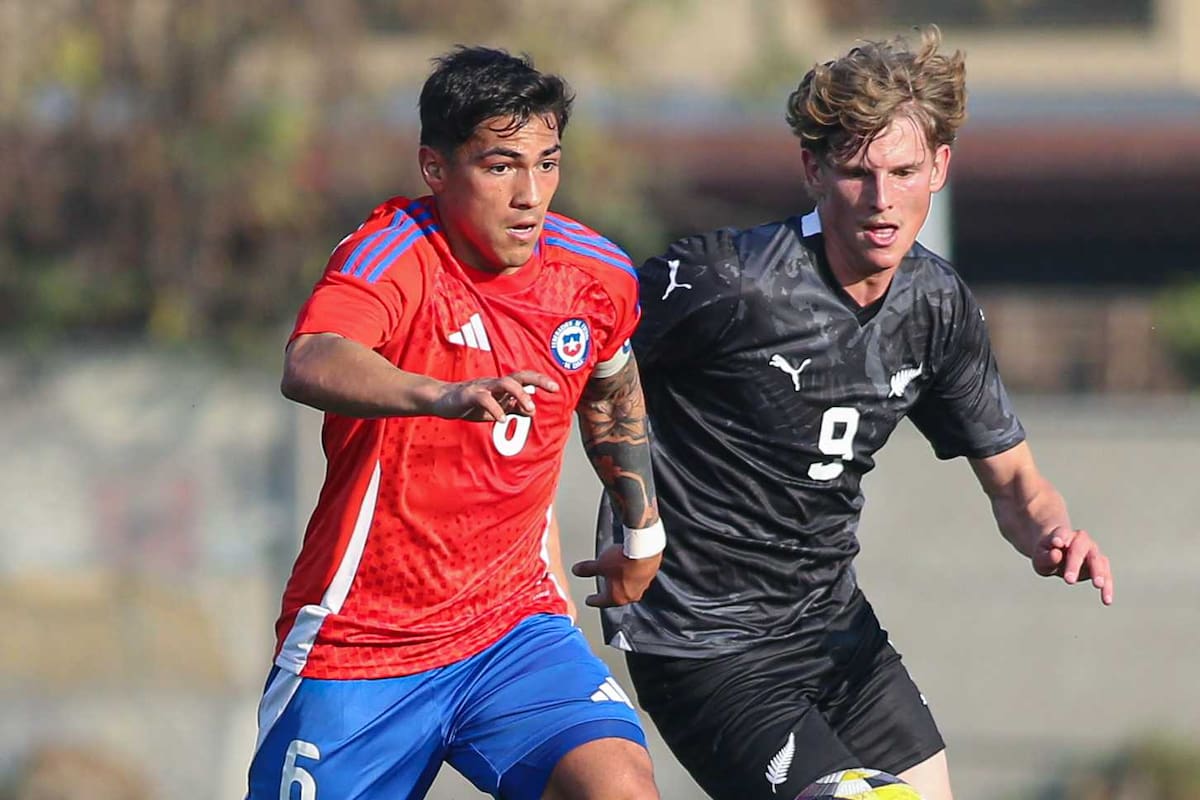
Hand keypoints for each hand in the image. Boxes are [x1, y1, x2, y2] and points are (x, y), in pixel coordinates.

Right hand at [432, 371, 558, 421]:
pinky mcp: (468, 395)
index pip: (524, 379)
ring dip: (520, 395)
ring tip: (530, 409)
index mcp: (501, 386)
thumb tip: (530, 411)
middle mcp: (494, 383)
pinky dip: (495, 409)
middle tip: (553, 389)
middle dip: (537, 380)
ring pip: (504, 383)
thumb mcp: (494, 408)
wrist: (440, 399)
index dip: (540, 381)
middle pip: (519, 376)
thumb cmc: (469, 403)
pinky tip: (502, 419)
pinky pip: (484, 399)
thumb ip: (511, 408)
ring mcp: (482, 387)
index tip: (556, 388)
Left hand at [572, 545, 661, 607]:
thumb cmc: (622, 560)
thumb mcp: (600, 564)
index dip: (593, 600)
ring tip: (617, 574)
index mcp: (617, 597)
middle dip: (609, 592)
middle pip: (617, 596)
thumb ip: (587, 569)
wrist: (644, 550)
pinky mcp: (649, 576)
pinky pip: (638, 579)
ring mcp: (642, 586)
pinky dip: (632, 575)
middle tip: (604, 588)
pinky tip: (629, 567)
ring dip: (622, 583)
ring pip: (628, 588)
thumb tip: (576, 571)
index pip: (601, 602)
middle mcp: (630, 596)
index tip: (589, 600)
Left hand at [1032, 526, 1113, 604]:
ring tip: (1098, 585)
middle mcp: (1080, 539)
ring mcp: (1092, 551)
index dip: (1060, 537)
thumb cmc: (1046, 554)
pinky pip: (1106, 575)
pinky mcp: (1100, 565)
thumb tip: (1057, 554)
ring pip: (1097, 560)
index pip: (1061, 533)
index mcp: (1062, 534)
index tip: (1056, 543)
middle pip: (1079, 549)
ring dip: (1098, 572)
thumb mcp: (1040, 558)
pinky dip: (1107, 587)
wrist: (1056, 552)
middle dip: (1074, 564)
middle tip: (1068, 580)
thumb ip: (1046, 557)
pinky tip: (1106, 600)